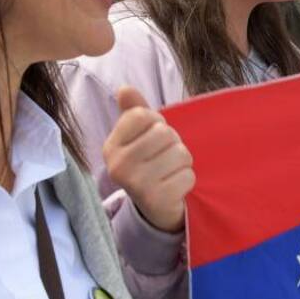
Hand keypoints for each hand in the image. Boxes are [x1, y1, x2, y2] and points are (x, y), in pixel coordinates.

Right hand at [103, 86, 193, 232]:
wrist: (154, 209)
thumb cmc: (148, 164)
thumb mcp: (138, 137)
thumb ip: (133, 111)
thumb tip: (125, 89)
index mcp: (111, 147)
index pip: (143, 115)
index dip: (156, 123)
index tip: (151, 140)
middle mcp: (118, 165)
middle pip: (164, 133)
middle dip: (172, 143)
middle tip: (163, 159)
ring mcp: (136, 184)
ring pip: (180, 153)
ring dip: (182, 162)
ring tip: (170, 172)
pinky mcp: (157, 200)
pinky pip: (188, 175)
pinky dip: (187, 179)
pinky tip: (175, 187)